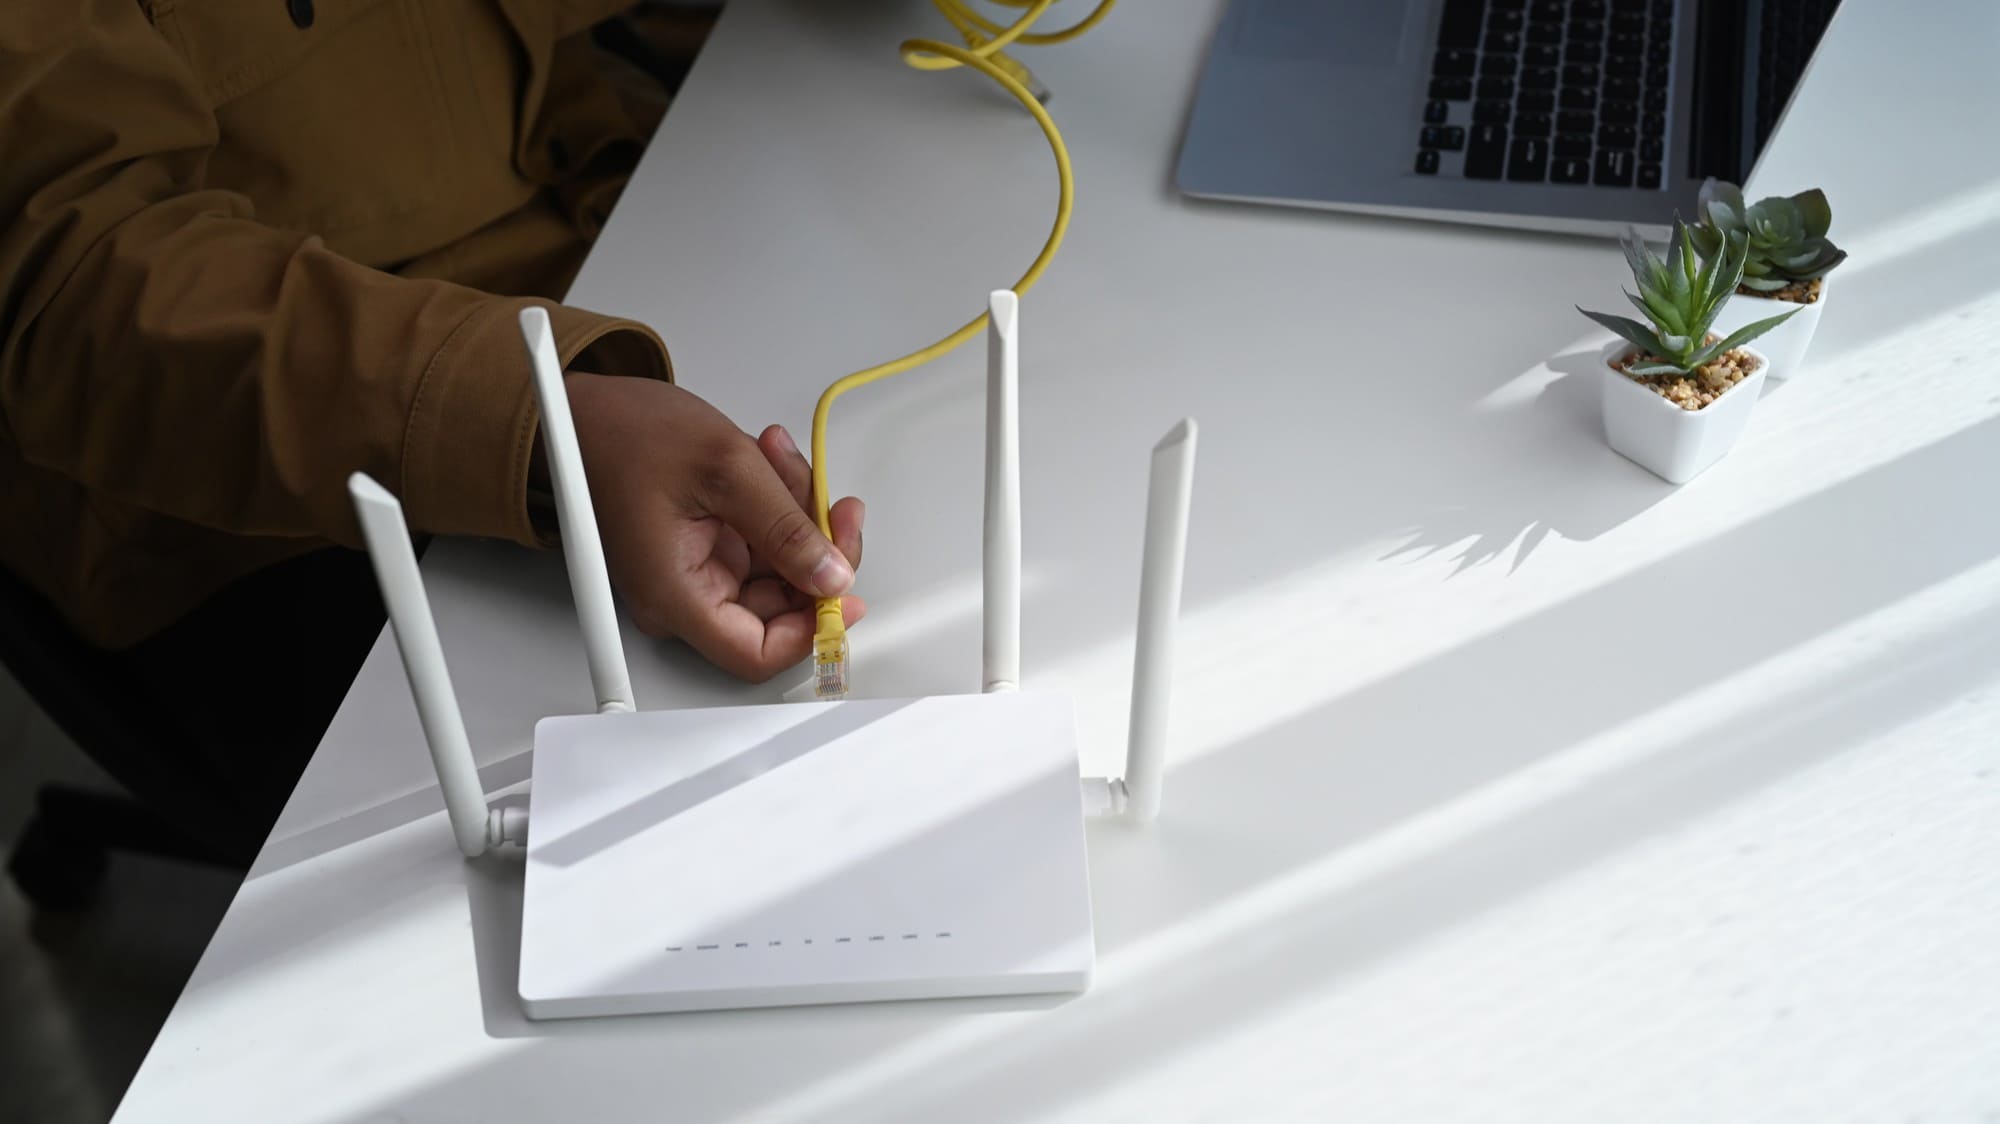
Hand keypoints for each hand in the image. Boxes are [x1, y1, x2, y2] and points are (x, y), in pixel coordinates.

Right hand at [562, 372, 865, 681]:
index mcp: (676, 594)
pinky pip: (759, 542)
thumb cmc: (625, 434)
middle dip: (813, 549)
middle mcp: (682, 595)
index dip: (811, 630)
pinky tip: (767, 462)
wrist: (585, 411)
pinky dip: (776, 503)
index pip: (755, 652)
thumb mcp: (726, 468)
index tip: (845, 591)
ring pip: (776, 567)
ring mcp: (694, 572)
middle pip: (777, 606)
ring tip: (780, 459)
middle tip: (833, 503)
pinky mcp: (704, 548)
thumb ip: (785, 528)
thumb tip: (831, 574)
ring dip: (794, 514)